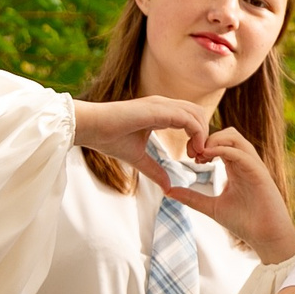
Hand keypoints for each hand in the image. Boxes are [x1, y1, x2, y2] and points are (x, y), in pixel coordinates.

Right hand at [72, 95, 212, 187]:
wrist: (90, 128)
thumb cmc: (108, 138)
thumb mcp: (138, 158)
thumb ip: (154, 171)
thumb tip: (167, 188)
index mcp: (160, 113)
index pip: (191, 118)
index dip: (198, 137)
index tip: (194, 157)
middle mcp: (163, 105)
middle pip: (199, 114)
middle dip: (204, 135)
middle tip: (198, 158)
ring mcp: (161, 105)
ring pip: (197, 114)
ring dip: (202, 135)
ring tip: (196, 156)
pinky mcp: (157, 110)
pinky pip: (187, 118)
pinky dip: (196, 134)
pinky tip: (192, 151)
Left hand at [164, 129, 294, 263]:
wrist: (266, 237)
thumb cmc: (244, 223)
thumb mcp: (212, 207)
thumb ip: (192, 197)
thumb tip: (168, 192)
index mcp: (236, 167)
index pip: (220, 142)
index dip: (202, 143)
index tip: (189, 156)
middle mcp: (246, 163)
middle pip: (228, 133)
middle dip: (206, 137)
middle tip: (191, 153)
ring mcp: (253, 166)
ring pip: (235, 137)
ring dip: (214, 140)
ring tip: (199, 155)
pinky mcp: (259, 173)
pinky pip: (241, 153)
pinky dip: (223, 150)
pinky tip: (207, 158)